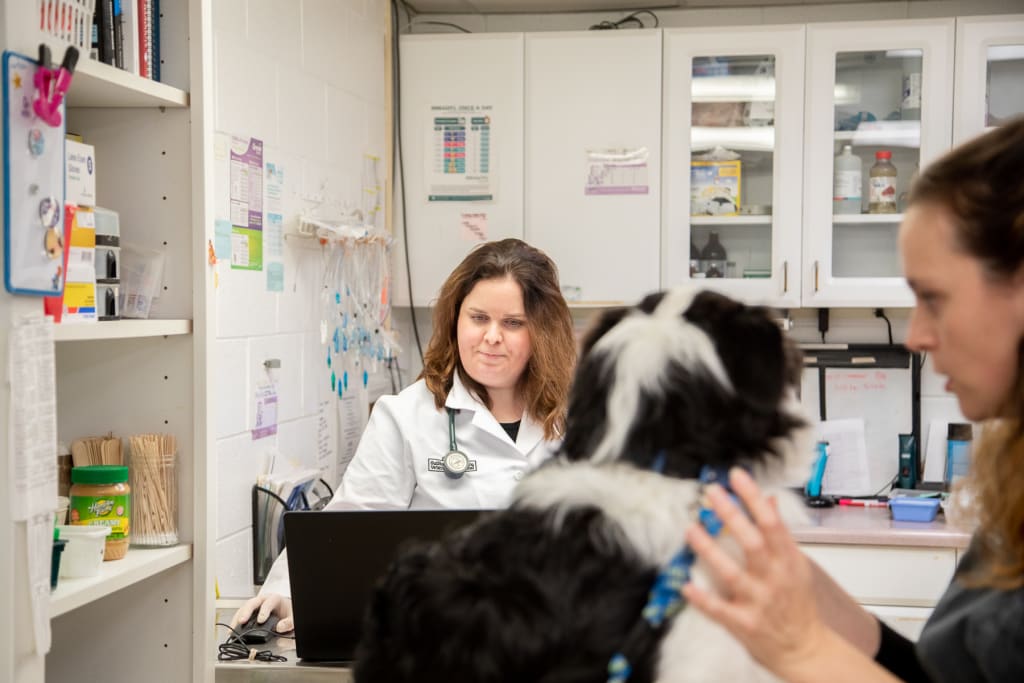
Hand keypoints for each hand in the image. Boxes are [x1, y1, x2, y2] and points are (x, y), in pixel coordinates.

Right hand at [230, 593, 294, 633]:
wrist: (286, 612)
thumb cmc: (288, 612)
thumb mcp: (292, 616)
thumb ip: (289, 622)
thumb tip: (280, 627)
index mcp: (274, 599)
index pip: (268, 603)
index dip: (264, 611)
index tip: (261, 620)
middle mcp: (263, 600)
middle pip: (252, 603)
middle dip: (246, 612)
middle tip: (242, 621)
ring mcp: (255, 606)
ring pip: (244, 608)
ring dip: (238, 617)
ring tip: (234, 627)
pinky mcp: (250, 613)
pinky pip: (241, 615)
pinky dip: (236, 621)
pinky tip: (232, 629)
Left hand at [681, 468, 827, 675]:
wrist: (806, 649)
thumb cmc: (798, 604)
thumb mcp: (796, 565)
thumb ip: (779, 534)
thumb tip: (769, 500)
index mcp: (788, 561)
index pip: (771, 523)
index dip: (754, 498)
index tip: (737, 476)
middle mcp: (774, 578)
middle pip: (752, 543)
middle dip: (731, 516)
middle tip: (711, 493)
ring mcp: (759, 601)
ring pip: (731, 573)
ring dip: (709, 550)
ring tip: (690, 529)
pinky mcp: (744, 624)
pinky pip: (720, 610)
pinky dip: (702, 599)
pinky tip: (685, 586)